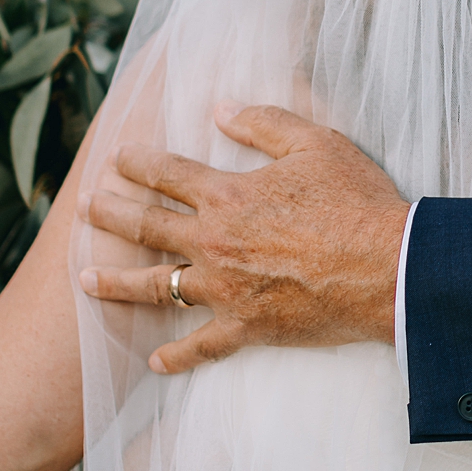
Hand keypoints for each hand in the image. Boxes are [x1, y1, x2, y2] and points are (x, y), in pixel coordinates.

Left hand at [78, 105, 409, 373]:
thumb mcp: (317, 143)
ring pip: (155, 288)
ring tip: (85, 280)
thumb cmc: (358, 202)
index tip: (117, 157)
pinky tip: (154, 361)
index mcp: (228, 195)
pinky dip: (176, 357)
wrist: (389, 268)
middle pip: (146, 227)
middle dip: (108, 215)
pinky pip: (201, 347)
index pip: (167, 174)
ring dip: (116, 283)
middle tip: (82, 208)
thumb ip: (264, 123)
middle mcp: (214, 243)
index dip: (137, 163)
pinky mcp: (246, 328)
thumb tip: (220, 109)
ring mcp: (225, 290)